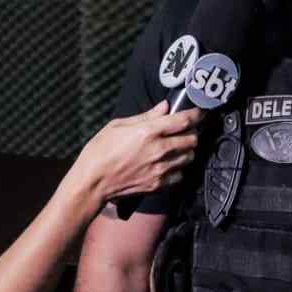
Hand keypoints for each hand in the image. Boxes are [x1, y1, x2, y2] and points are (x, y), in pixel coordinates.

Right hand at [79, 102, 202, 205]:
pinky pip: (180, 175)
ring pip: (189, 157)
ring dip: (187, 150)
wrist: (92, 182)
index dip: (197, 114)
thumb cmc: (99, 151)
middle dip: (192, 132)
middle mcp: (159, 150)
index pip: (184, 120)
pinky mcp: (158, 184)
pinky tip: (169, 164)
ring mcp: (160, 169)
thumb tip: (164, 107)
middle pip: (192, 139)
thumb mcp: (118, 125)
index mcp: (148, 131)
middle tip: (185, 130)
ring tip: (177, 147)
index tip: (200, 112)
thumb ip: (145, 116)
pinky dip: (179, 168)